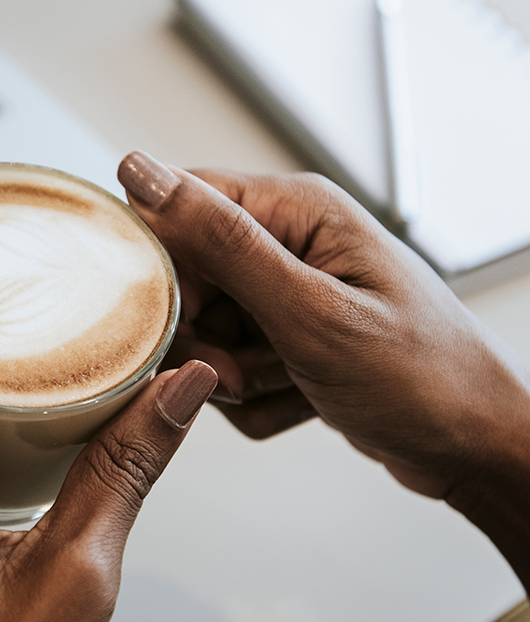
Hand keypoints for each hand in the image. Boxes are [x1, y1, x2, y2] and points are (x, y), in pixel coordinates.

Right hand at [117, 151, 529, 590]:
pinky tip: (304, 397)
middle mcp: (290, 242)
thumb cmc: (425, 376)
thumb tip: (142, 174)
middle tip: (243, 367)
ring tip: (289, 382)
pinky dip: (257, 396)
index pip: (180, 205)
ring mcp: (289, 293)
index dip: (166, 266)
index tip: (183, 317)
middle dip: (205, 336)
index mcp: (296, 208)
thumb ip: (222, 242)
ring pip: (206, 331)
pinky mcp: (288, 337)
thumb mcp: (311, 310)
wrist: (479, 447)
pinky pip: (232, 366)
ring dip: (233, 372)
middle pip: (188, 277)